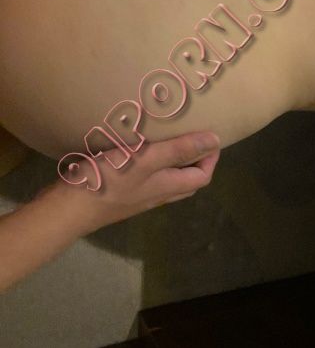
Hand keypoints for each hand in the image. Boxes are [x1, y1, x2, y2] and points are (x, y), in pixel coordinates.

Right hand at [47, 131, 220, 234]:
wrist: (65, 210)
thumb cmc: (110, 182)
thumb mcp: (147, 159)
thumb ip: (179, 150)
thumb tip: (215, 140)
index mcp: (169, 187)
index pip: (203, 176)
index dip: (211, 158)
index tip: (211, 137)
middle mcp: (157, 195)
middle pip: (187, 181)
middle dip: (195, 160)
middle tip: (192, 137)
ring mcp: (137, 198)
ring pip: (165, 180)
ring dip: (171, 162)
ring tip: (167, 139)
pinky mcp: (119, 195)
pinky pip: (143, 179)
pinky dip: (148, 164)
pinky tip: (135, 150)